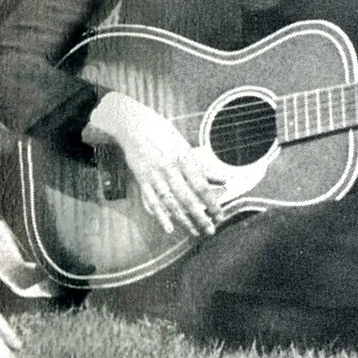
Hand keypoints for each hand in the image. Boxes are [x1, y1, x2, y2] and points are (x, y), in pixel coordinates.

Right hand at [82, 90, 221, 236]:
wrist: (134, 125)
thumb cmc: (163, 133)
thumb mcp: (185, 145)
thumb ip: (202, 166)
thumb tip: (223, 179)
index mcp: (183, 157)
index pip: (200, 185)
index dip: (212, 202)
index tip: (220, 214)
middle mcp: (169, 168)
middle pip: (187, 197)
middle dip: (200, 216)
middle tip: (211, 230)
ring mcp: (154, 175)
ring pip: (171, 203)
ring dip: (184, 220)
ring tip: (195, 232)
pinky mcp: (142, 180)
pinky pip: (152, 201)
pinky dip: (160, 216)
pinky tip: (169, 228)